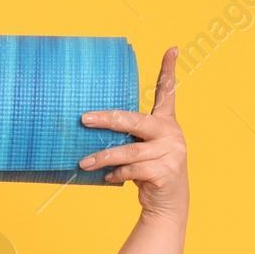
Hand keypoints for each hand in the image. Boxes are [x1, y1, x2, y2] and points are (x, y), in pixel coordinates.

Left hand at [77, 46, 187, 226]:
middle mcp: (171, 133)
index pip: (168, 93)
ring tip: (83, 162)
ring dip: (102, 157)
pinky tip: (107, 177)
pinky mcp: (166, 172)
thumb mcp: (142, 150)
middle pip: (134, 120)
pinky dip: (116, 174)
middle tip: (83, 119)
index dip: (169, 71)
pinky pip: (132, 170)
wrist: (168, 204)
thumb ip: (128, 137)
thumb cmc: (148, 173)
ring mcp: (171, 152)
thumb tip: (91, 128)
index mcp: (166, 123)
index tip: (171, 49)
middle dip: (106, 120)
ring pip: (129, 151)